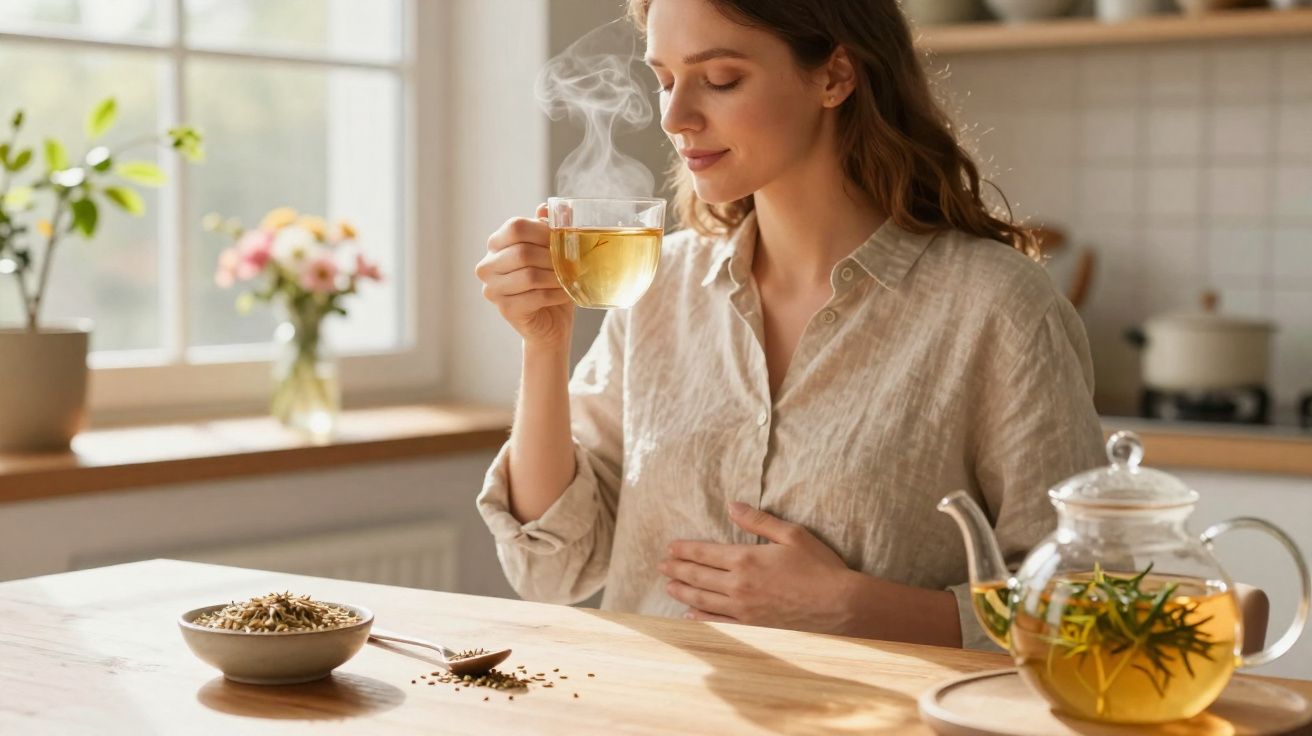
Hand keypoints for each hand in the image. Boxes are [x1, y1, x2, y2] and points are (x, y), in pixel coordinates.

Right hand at [475, 204, 574, 348]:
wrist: (552, 319)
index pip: (516, 227)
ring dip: (556, 277)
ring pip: (529, 276)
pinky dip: (556, 294)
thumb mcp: (552, 250)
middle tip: (573, 262)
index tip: (563, 238)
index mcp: (496, 243)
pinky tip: (567, 293)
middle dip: (552, 257)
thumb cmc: (550, 280)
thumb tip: (546, 208)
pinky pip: (535, 297)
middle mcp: (487, 265)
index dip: (543, 231)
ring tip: (571, 278)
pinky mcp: (505, 309)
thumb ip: (549, 227)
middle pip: (522, 252)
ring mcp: (492, 289)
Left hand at [659, 502, 860, 634]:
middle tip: (661, 566)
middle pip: (698, 576)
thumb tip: (732, 506)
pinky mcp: (753, 628)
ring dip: (682, 592)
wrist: (840, 606)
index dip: (685, 550)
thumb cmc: (820, 567)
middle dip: (677, 570)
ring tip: (668, 587)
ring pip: (702, 600)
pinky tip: (689, 614)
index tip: (669, 548)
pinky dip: (700, 618)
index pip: (705, 553)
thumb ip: (759, 521)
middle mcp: (738, 586)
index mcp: (746, 559)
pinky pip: (718, 623)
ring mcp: (743, 610)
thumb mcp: (792, 534)